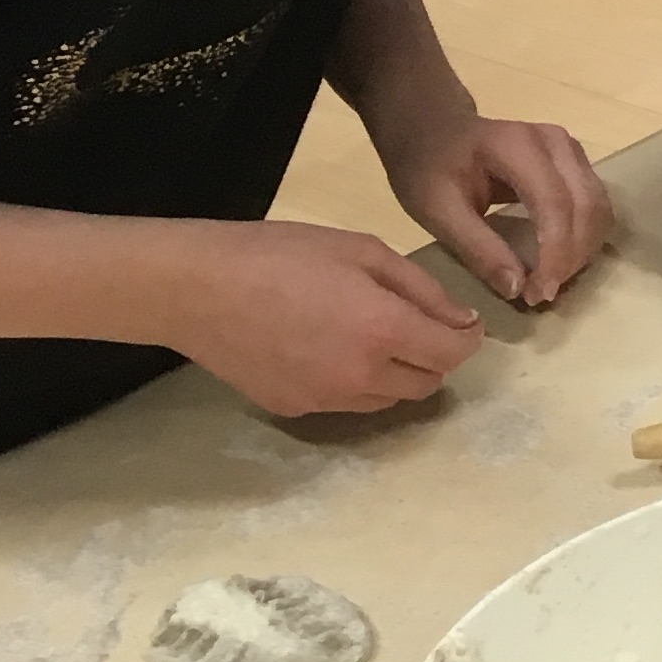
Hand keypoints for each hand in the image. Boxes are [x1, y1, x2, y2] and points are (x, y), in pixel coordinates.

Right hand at [165, 220, 485, 415]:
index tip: (461, 323)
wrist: (195, 287)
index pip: (452, 355)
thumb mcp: (364, 252)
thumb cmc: (282, 254)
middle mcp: (359, 376)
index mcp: (383, 331)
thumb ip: (422, 290)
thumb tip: (460, 321)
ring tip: (369, 335)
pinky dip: (353, 383)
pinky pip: (343, 403)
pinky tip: (327, 348)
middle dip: (432, 357)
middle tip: (416, 325)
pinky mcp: (291, 409)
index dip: (466, 339)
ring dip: (395, 375)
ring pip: (386, 400)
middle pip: (425, 384)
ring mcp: (323, 400)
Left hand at [373, 100, 611, 307]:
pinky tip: (559, 259)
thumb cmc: (427, 168)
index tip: (538, 294)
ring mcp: (570, 149)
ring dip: (582, 250)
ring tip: (549, 280)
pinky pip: (595, 204)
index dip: (554, 253)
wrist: (433, 130)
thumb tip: (518, 289)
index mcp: (515, 145)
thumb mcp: (437, 211)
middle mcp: (554, 141)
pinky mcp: (576, 161)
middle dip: (571, 256)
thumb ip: (477, 248)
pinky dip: (584, 237)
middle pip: (586, 205)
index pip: (554, 203)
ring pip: (599, 206)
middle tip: (541, 294)